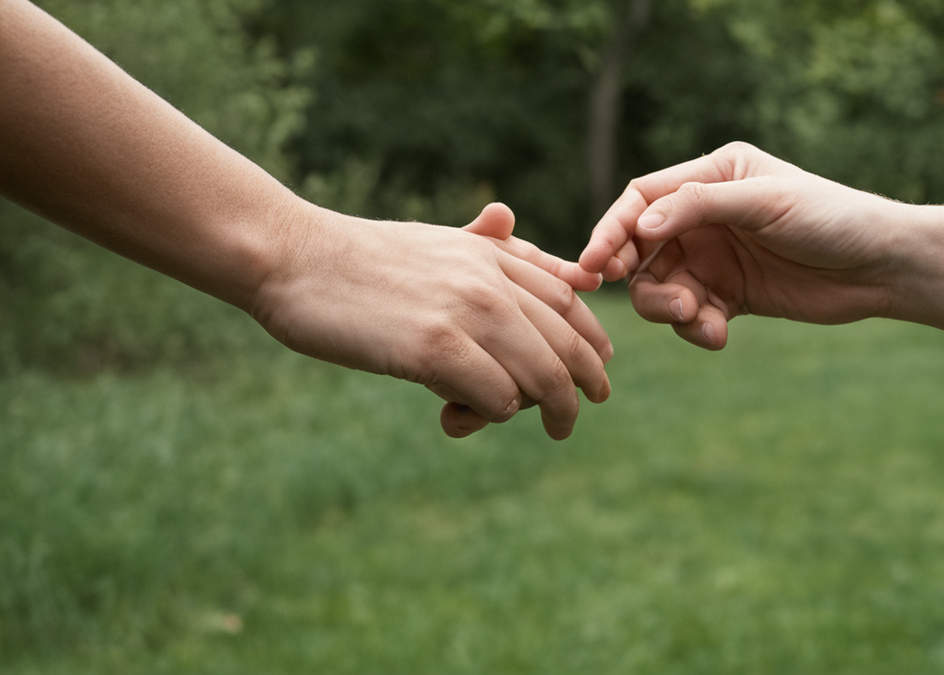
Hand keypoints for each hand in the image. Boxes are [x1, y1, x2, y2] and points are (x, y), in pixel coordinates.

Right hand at [253, 202, 611, 439]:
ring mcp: (466, 313)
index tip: (601, 366)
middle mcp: (490, 281)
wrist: (292, 258)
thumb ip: (475, 241)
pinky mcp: (436, 349)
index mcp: (491, 255)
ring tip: (545, 427)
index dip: (592, 338)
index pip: (569, 299)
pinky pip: (498, 398)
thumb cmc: (355, 257)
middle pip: (568, 342)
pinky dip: (492, 414)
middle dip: (586, 384)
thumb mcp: (429, 239)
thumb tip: (507, 217)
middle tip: (581, 413)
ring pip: (545, 377)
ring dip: (550, 410)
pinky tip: (458, 414)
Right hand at [579, 142, 905, 348]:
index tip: (594, 266)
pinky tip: (719, 335)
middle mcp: (707, 215)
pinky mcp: (731, 296)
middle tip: (657, 300)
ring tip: (695, 319)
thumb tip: (640, 224)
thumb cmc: (832, 218)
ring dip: (669, 309)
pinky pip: (692, 315)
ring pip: (662, 287)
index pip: (644, 199)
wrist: (884, 267)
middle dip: (638, 278)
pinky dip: (696, 328)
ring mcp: (717, 257)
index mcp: (713, 175)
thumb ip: (700, 206)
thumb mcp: (765, 202)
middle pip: (642, 248)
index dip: (612, 230)